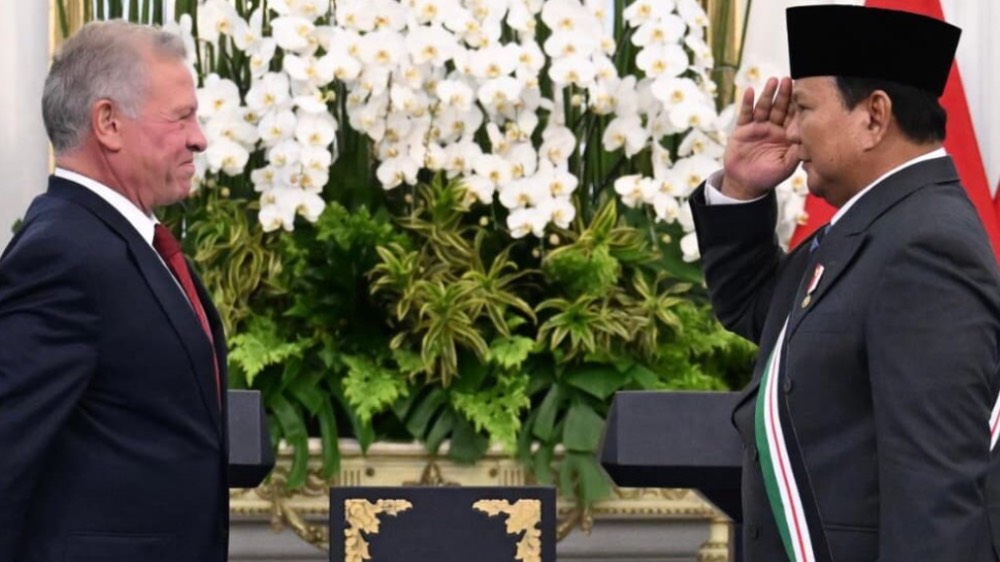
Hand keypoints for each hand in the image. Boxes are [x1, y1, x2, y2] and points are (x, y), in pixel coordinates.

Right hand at [721, 77, 799, 199]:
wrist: (745, 184)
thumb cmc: (768, 176)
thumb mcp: (787, 165)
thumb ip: (797, 151)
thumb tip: (807, 137)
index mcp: (786, 135)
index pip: (794, 115)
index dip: (798, 104)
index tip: (803, 91)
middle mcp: (773, 128)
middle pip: (780, 107)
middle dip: (784, 94)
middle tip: (789, 80)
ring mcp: (758, 127)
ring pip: (764, 107)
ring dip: (768, 94)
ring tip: (773, 81)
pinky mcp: (742, 129)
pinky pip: (745, 114)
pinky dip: (748, 102)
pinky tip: (751, 91)